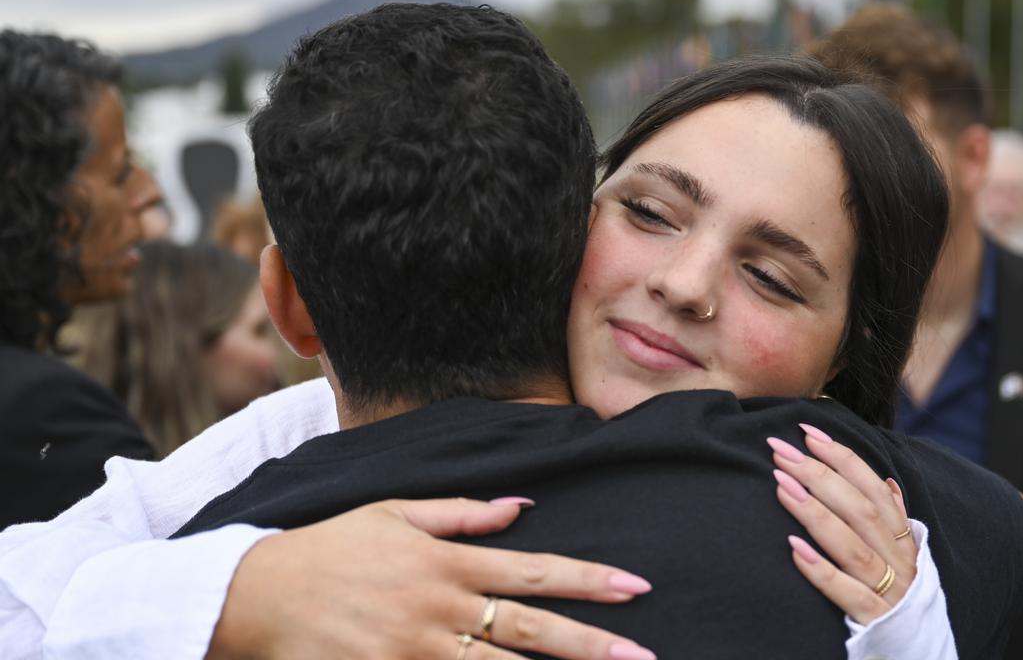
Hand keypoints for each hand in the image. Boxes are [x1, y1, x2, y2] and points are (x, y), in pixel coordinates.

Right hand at [207, 498, 656, 659]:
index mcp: (446, 562)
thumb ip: (461, 513)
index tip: (635, 587)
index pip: (533, 571)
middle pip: (529, 628)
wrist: (253, 596)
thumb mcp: (393, 513)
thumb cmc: (329, 550)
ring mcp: (415, 650)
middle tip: (643, 654)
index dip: (588, 580)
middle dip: (591, 643)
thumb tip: (521, 504)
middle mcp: (440, 608)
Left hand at [767, 424, 917, 624]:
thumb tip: (886, 481)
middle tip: (782, 451)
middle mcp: (900, 561)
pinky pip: (848, 594)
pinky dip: (821, 570)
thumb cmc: (897, 599)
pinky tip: (793, 550)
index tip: (808, 433)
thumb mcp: (902, 558)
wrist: (917, 655)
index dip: (843, 458)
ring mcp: (890, 591)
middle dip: (819, 475)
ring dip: (815, 512)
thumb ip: (895, 520)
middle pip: (860, 511)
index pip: (874, 488)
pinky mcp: (875, 621)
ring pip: (852, 546)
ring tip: (781, 485)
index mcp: (903, 541)